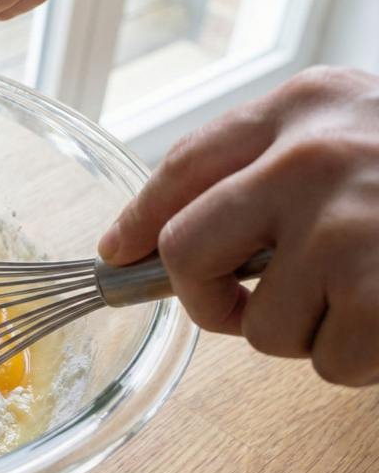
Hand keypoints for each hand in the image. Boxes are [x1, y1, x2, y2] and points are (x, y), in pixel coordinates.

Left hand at [98, 67, 378, 385]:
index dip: (139, 222)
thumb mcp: (350, 125)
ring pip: (261, 329)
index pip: (181, 168)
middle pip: (189, 255)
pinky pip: (327, 363)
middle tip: (239, 307)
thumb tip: (149, 241)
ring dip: (306, 331)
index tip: (120, 254)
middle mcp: (310, 161)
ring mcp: (347, 230)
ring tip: (365, 294)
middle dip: (205, 300)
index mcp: (300, 109)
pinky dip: (358, 359)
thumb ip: (262, 164)